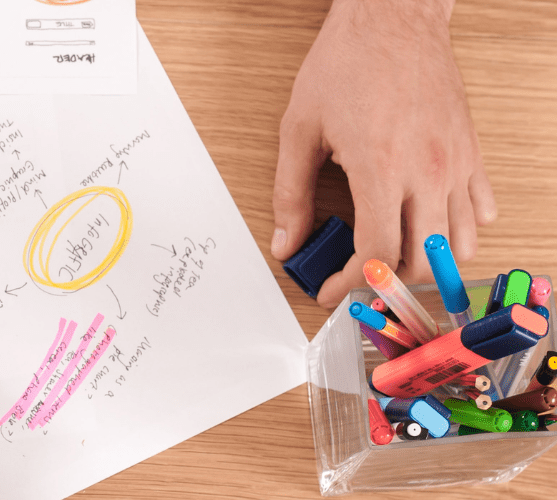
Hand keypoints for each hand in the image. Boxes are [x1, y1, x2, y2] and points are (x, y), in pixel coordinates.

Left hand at [271, 0, 495, 306]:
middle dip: (387, 283)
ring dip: (428, 264)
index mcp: (382, 169)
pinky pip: (481, 210)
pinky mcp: (472, 152)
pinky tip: (430, 227)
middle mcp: (428, 172)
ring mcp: (457, 164)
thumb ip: (291, 193)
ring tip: (393, 261)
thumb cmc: (347, 63)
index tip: (330, 291)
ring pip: (460, 244)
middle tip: (357, 281)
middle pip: (422, 261)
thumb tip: (286, 242)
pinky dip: (460, 231)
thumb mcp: (300, 129)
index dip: (351, 284)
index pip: (377, 255)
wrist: (393, 18)